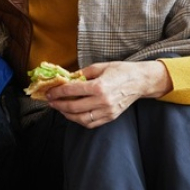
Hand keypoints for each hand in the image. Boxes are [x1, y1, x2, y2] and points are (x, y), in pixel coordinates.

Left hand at [45, 61, 171, 127]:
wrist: (140, 81)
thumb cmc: (121, 71)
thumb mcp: (100, 67)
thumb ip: (82, 73)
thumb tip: (67, 78)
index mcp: (99, 86)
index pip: (72, 91)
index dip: (57, 92)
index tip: (49, 92)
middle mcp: (102, 101)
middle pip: (74, 107)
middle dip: (58, 104)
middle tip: (51, 101)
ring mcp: (107, 111)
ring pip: (81, 118)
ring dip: (67, 115)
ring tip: (60, 108)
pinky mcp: (110, 117)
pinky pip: (91, 123)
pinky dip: (79, 120)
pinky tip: (73, 114)